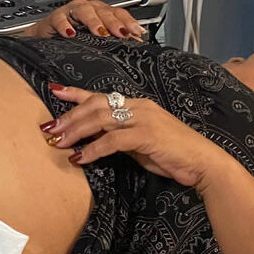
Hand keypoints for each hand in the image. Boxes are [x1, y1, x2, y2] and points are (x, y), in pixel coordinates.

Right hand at [24, 0, 145, 39]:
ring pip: (85, 10)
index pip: (118, 13)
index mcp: (102, 13)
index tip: (136, 32)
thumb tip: (138, 45)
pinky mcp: (55, 17)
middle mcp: (88, 9)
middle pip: (104, 11)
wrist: (47, 38)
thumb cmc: (74, 38)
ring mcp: (71, 11)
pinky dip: (65, 25)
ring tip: (99, 32)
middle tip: (120, 33)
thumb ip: (116, 40)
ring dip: (93, 21)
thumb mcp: (96, 40)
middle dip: (113, 22)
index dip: (128, 21)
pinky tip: (70, 33)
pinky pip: (60, 19)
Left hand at [43, 84, 232, 188]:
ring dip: (76, 131)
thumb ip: (120, 138)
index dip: (76, 93)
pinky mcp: (146, 135)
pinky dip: (93, 149)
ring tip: (58, 142)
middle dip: (69, 116)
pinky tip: (80, 158)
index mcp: (138, 104)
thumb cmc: (173, 155)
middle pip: (95, 105)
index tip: (54, 90)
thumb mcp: (141, 144)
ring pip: (100, 119)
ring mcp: (143, 118)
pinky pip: (112, 140)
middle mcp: (139, 106)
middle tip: (49, 128)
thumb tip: (96, 140)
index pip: (101, 95)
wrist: (204, 163)